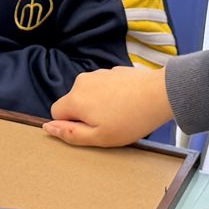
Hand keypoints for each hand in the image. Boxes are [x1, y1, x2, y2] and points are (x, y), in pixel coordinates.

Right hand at [45, 66, 172, 147]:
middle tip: (108, 125)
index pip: (56, 112)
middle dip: (85, 114)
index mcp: (75, 99)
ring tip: (121, 114)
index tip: (90, 130)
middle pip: (73, 101)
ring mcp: (99, 73)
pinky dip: (111, 95)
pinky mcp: (114, 70)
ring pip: (89, 93)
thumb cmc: (130, 120)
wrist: (160, 94)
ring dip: (99, 104)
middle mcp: (82, 82)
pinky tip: (128, 103)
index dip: (69, 125)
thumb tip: (47, 128)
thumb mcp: (98, 137)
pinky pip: (104, 86)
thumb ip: (70, 134)